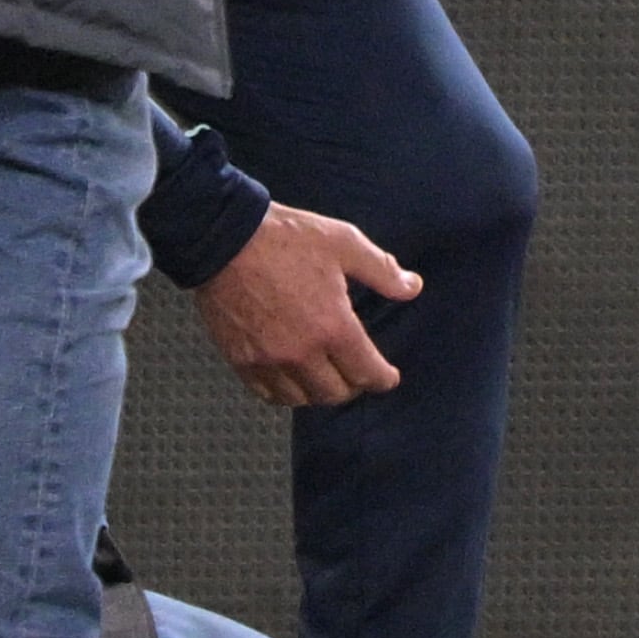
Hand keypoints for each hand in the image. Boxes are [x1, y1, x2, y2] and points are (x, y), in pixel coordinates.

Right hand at [192, 203, 423, 408]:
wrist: (224, 238)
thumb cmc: (285, 238)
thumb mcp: (344, 244)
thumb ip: (382, 270)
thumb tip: (413, 287)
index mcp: (333, 327)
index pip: (367, 372)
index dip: (383, 379)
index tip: (388, 378)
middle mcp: (302, 352)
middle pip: (336, 393)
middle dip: (353, 386)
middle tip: (356, 374)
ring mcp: (268, 360)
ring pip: (302, 399)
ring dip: (319, 392)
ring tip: (325, 378)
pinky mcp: (241, 360)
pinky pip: (269, 394)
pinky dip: (285, 393)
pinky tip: (291, 379)